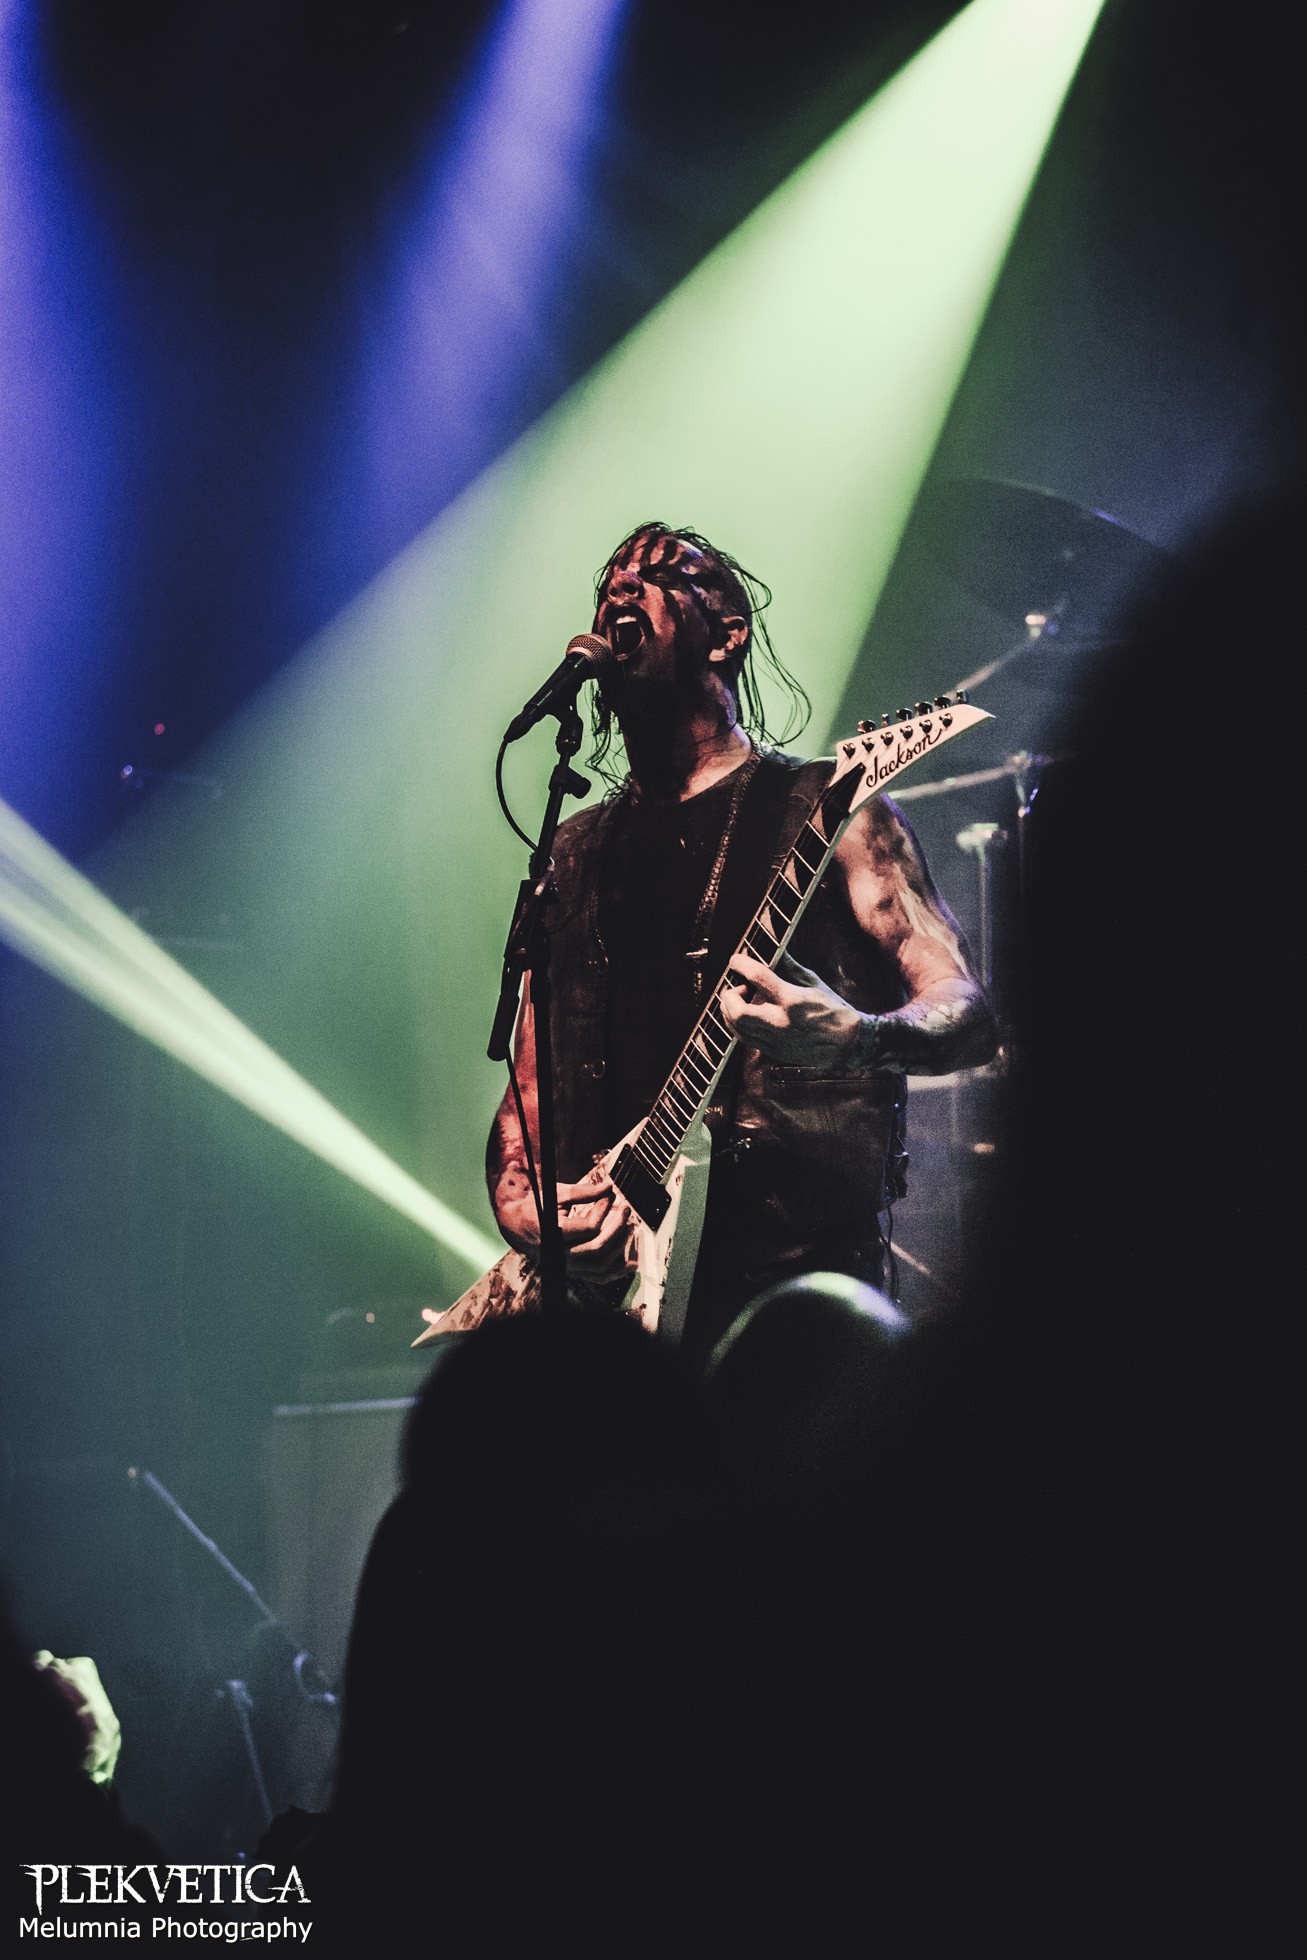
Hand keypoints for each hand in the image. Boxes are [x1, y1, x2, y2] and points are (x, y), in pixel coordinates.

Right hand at [494, 1160, 636, 1280]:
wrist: (515, 1226)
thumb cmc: (535, 1207)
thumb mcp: (555, 1195)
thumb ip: (582, 1192)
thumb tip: (608, 1187)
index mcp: (552, 1232)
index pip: (589, 1227)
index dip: (604, 1209)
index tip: (610, 1195)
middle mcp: (559, 1254)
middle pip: (598, 1247)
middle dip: (617, 1227)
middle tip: (625, 1210)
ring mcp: (566, 1265)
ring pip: (600, 1266)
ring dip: (620, 1248)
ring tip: (630, 1229)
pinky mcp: (572, 1271)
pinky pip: (597, 1278)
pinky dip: (616, 1273)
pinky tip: (631, 1265)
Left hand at [719, 950, 862, 1066]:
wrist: (848, 1044)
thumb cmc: (832, 1010)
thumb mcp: (813, 983)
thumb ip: (789, 967)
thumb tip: (775, 950)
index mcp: (793, 1000)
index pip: (758, 977)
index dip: (741, 964)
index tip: (735, 960)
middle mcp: (781, 1021)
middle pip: (738, 1010)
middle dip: (729, 996)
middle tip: (738, 988)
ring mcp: (776, 1040)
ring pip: (737, 1027)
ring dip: (730, 1010)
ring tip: (741, 1001)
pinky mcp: (774, 1052)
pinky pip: (745, 1039)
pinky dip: (739, 1025)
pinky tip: (746, 1016)